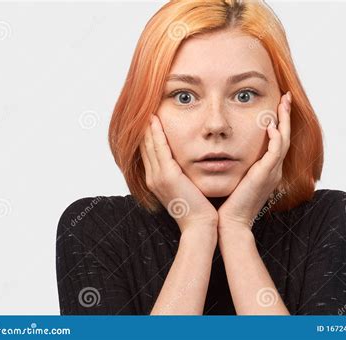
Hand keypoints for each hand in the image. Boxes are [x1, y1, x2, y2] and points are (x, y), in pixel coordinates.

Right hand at [140, 114, 217, 235]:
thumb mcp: (186, 188)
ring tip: (147, 108)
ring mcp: (157, 177)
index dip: (147, 134)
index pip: (148, 151)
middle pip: (144, 145)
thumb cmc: (199, 208)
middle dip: (144, 126)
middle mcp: (152, 177)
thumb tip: (187, 162)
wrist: (200, 226)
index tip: (150, 117)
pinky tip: (155, 119)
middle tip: (144, 107)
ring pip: (148, 144)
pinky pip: (159, 149)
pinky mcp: (167, 176)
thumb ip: (182, 174)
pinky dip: (156, 133)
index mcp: (156, 180)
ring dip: (147, 125)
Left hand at [217, 91, 291, 230]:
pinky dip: (275, 137)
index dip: (278, 122)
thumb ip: (237, 164)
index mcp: (267, 170)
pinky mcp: (266, 175)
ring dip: (284, 120)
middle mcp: (273, 169)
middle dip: (285, 115)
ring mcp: (272, 172)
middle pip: (284, 136)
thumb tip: (225, 151)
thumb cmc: (229, 202)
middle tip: (286, 97)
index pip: (277, 140)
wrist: (230, 222)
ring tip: (283, 102)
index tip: (275, 106)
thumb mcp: (236, 179)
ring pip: (283, 140)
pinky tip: (270, 125)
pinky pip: (275, 152)